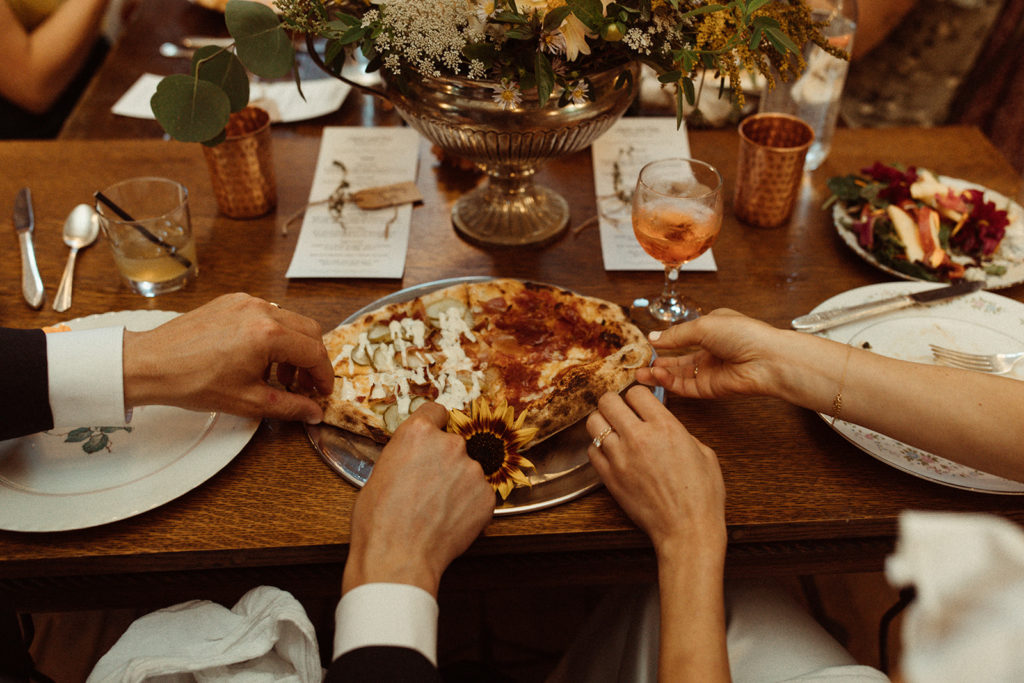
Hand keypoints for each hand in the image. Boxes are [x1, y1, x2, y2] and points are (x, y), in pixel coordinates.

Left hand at [122, 293, 333, 422]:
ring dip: (293, 348)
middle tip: (306, 385)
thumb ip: (289, 407)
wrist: (150, 364)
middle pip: (308, 331)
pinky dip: (273, 335)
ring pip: (289, 321)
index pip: (314, 352)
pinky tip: (258, 359)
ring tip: (280, 375)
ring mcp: (245, 302)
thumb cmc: (193, 382)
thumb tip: (313, 413)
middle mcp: (261, 310)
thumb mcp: (248, 401)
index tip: (322, 392)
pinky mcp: (230, 301)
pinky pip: (266, 315)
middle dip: (313, 360)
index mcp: (269, 334)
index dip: (324, 376)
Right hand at [343, 402, 493, 596]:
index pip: (437, 411)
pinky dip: (469, 506)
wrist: (398, 557)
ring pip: (468, 472)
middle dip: (444, 462)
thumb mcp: (380, 473)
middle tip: (428, 488)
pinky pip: (479, 496)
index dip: (434, 425)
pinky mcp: (487, 497)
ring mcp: (472, 470)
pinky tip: (449, 522)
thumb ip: (405, 456)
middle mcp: (450, 445)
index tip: (435, 436)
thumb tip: (414, 460)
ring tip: (436, 510)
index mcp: (418, 433)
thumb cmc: (378, 520)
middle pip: (453, 445)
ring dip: (458, 485)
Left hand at [586, 386, 724, 557]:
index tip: (640, 403)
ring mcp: (620, 458)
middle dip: (614, 402)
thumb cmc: (701, 496)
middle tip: (620, 411)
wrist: (687, 530)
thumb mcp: (703, 453)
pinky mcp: (609, 478)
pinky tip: (611, 453)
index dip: (638, 396)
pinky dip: (598, 448)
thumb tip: (664, 425)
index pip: (636, 392)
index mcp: (666, 427)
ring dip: (602, 422)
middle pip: (608, 400)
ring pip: (593, 422)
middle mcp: (639, 437)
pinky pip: (591, 450)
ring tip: (612, 430)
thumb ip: (680, 432)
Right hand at [635, 308, 790, 400]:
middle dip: (656, 362)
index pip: (682, 337)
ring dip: (658, 374)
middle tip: (637, 365)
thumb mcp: (703, 326)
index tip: (646, 344)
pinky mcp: (709, 389)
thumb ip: (675, 335)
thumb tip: (653, 338)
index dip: (664, 341)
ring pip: (677, 375)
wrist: (766, 359)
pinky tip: (656, 375)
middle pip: (676, 360)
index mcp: (711, 330)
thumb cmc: (743, 334)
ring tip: (639, 374)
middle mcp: (709, 351)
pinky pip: (684, 386)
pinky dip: (669, 382)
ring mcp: (709, 371)